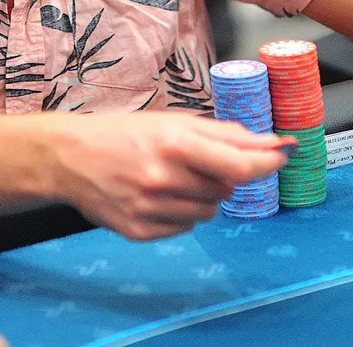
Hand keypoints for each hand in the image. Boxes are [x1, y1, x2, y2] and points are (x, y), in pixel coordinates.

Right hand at [47, 112, 291, 239]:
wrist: (69, 157)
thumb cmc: (124, 133)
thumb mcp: (172, 121)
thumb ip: (224, 134)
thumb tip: (270, 145)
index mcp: (173, 144)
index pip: (238, 165)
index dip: (267, 164)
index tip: (284, 156)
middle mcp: (163, 178)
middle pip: (226, 189)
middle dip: (221, 176)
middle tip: (193, 162)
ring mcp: (150, 209)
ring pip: (208, 212)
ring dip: (202, 196)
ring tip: (171, 178)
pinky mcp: (140, 231)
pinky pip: (185, 228)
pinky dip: (180, 213)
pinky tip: (156, 196)